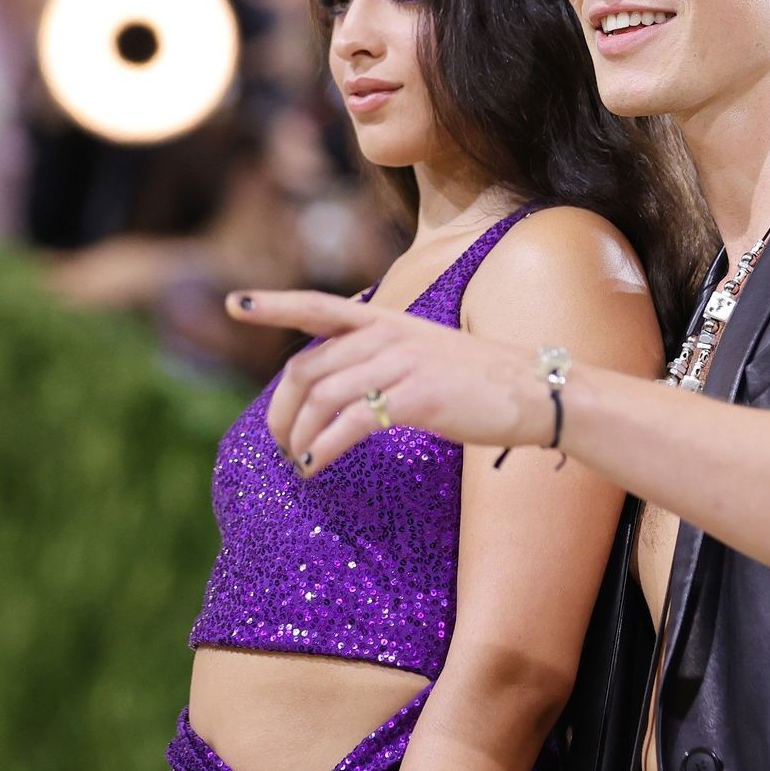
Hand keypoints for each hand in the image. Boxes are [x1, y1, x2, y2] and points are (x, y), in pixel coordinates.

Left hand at [225, 289, 552, 475]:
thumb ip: (381, 359)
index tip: (234, 302)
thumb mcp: (425, 355)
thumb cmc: (481, 382)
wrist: (536, 391)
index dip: (273, 304)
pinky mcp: (417, 396)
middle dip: (281, 410)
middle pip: (306, 367)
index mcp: (388, 320)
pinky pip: (349, 423)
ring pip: (321, 397)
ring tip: (299, 461)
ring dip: (299, 436)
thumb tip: (337, 387)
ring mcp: (402, 363)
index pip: (318, 306)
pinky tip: (315, 468)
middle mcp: (389, 334)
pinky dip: (323, 448)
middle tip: (280, 443)